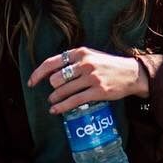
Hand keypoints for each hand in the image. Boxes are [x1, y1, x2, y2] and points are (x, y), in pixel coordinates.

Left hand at [28, 47, 149, 113]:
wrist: (131, 74)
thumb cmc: (108, 65)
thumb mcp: (91, 56)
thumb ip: (74, 60)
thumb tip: (50, 72)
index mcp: (81, 52)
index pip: (52, 62)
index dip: (38, 74)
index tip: (31, 82)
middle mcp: (85, 63)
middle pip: (55, 79)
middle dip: (53, 88)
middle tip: (56, 91)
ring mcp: (92, 78)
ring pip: (63, 91)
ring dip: (55, 99)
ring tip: (54, 101)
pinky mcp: (98, 91)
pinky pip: (73, 101)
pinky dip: (61, 107)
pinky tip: (55, 110)